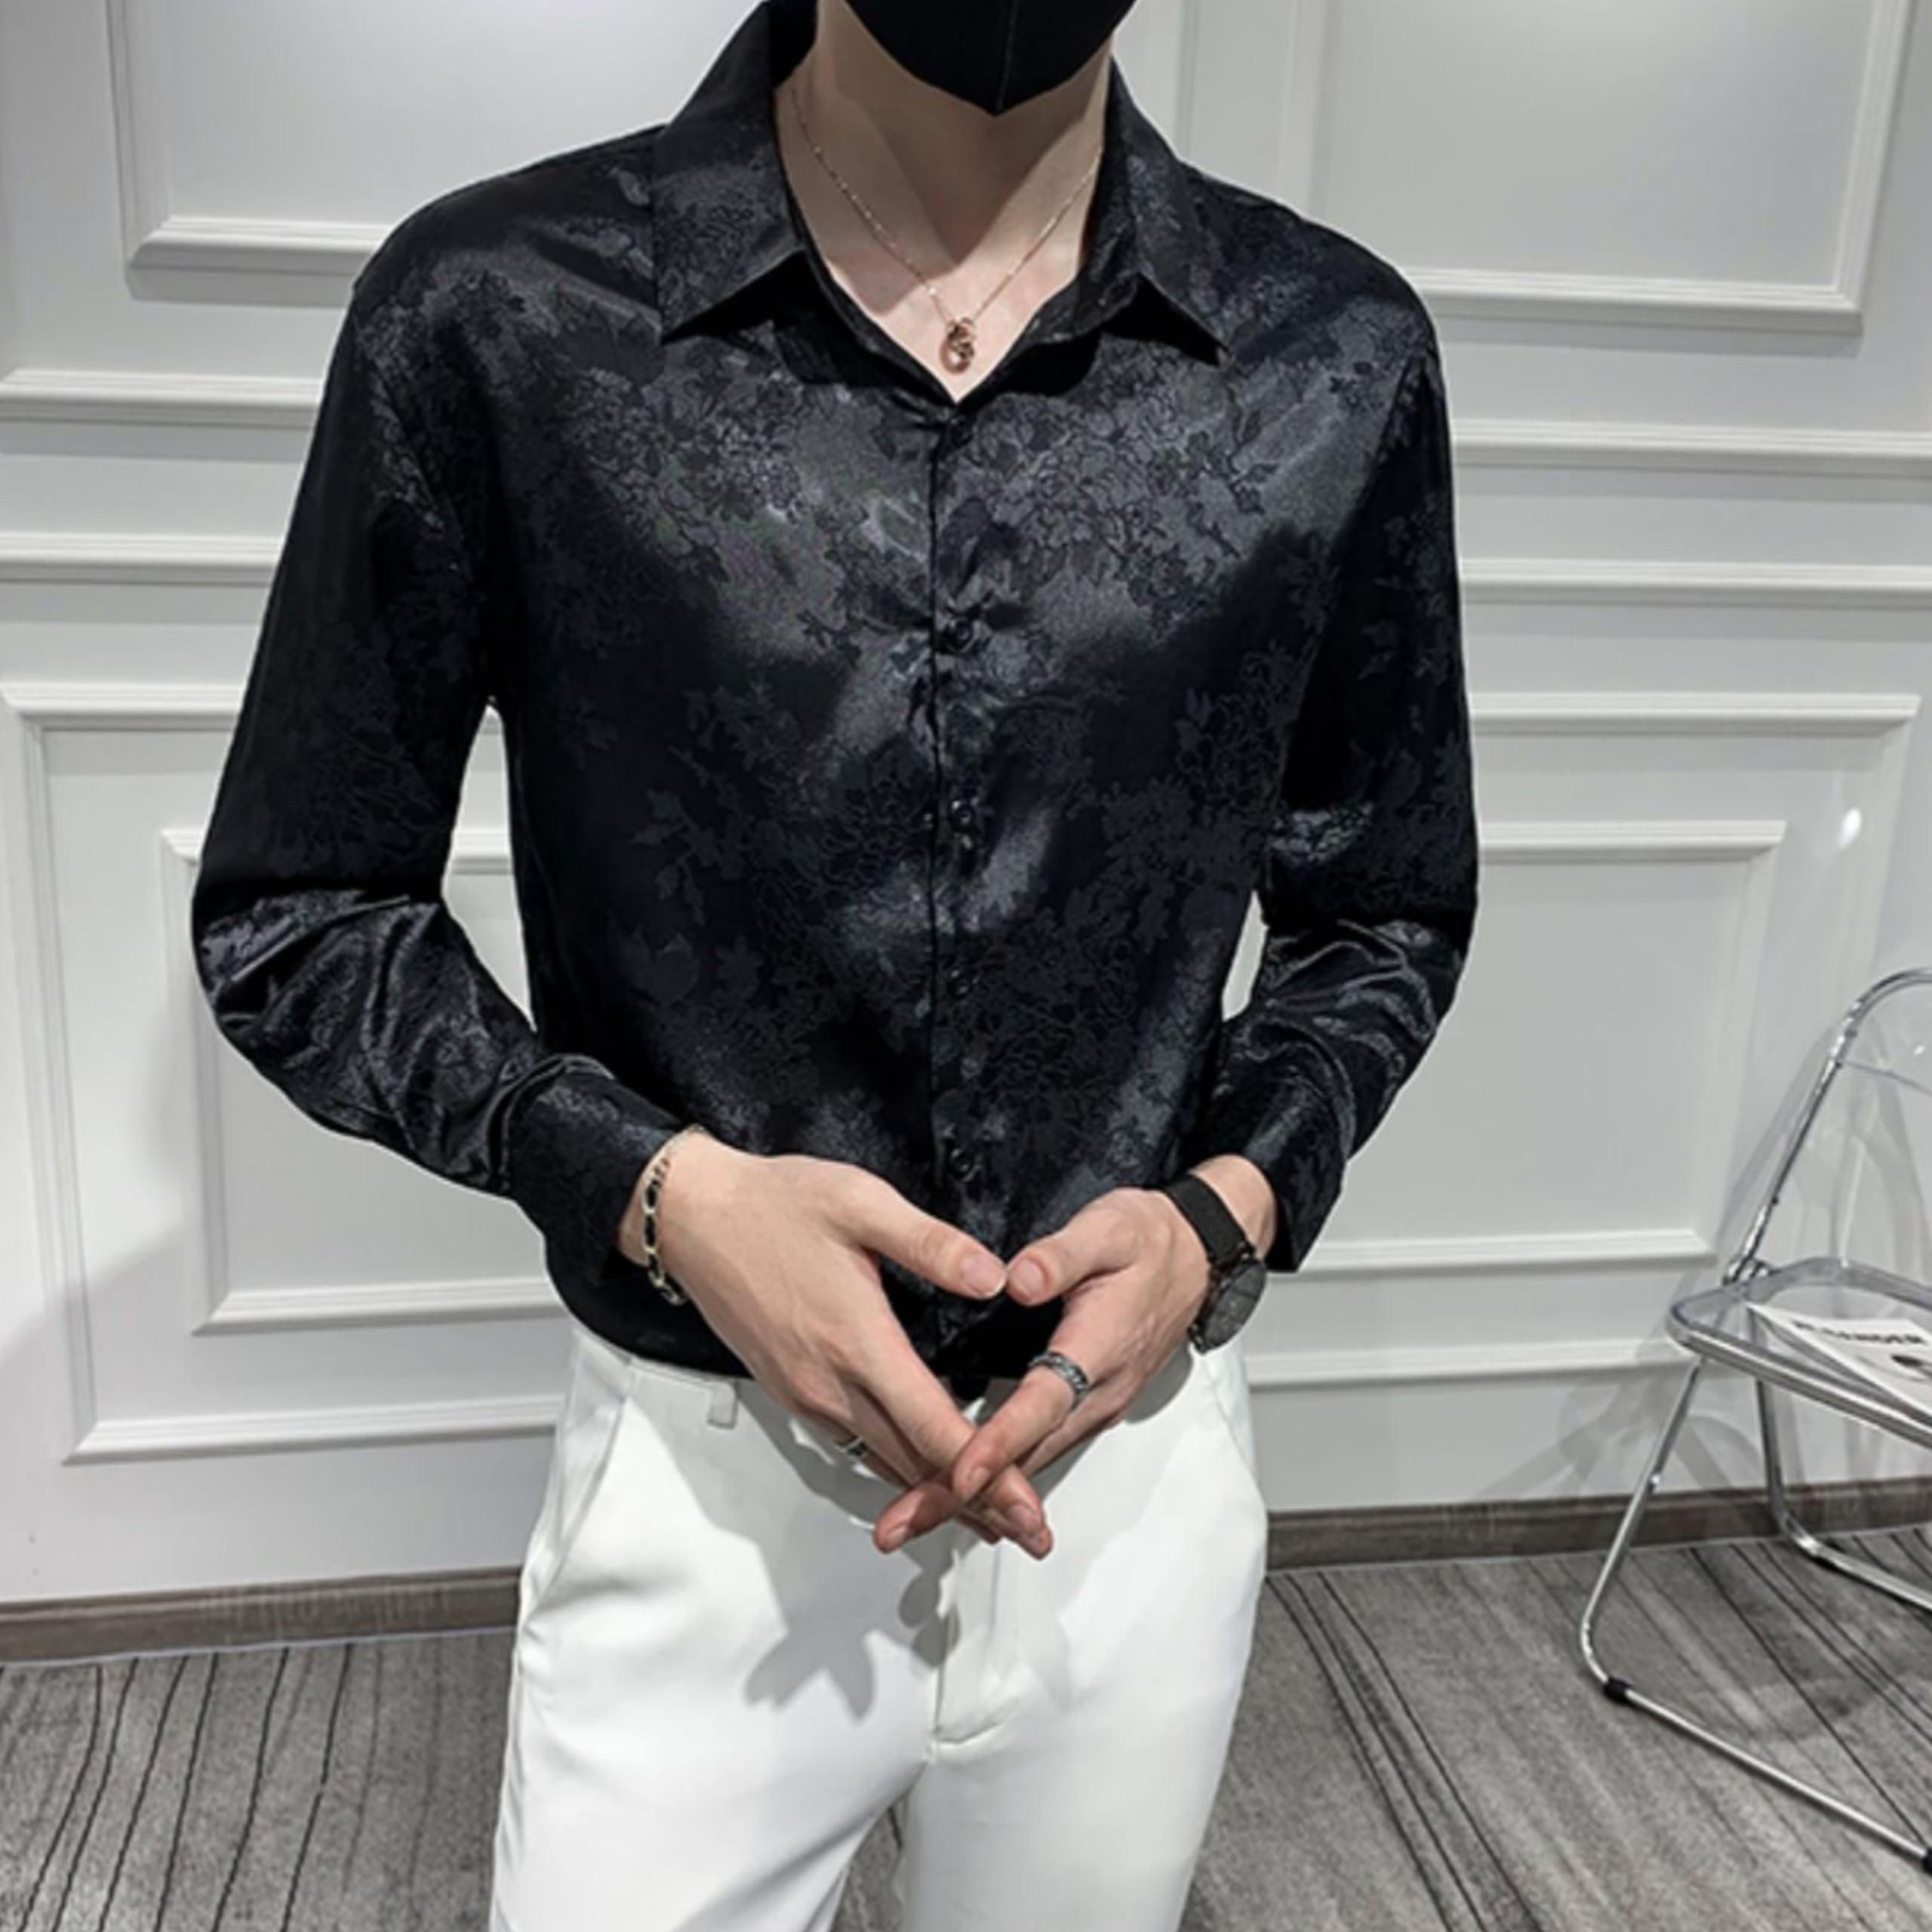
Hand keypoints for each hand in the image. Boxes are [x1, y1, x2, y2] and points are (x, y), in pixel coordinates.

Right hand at [633, 1136, 1053, 1554]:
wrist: (695, 1219)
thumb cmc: (775, 1205)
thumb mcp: (861, 1204)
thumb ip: (931, 1243)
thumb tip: (994, 1276)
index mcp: (858, 1342)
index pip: (934, 1428)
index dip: (989, 1476)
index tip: (1028, 1508)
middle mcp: (831, 1384)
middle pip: (916, 1464)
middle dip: (980, 1503)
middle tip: (1030, 1532)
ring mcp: (809, 1395)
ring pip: (885, 1464)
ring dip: (941, 1496)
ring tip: (991, 1519)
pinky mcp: (795, 1392)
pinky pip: (857, 1446)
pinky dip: (899, 1472)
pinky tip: (923, 1477)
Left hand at [869, 1184, 1216, 1556]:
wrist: (1194, 1259)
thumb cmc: (1148, 1242)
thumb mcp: (1107, 1228)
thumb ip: (1061, 1254)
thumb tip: (1018, 1278)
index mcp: (1099, 1347)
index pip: (1043, 1403)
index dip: (1000, 1442)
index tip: (960, 1471)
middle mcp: (1098, 1391)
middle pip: (1025, 1456)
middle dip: (960, 1493)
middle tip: (902, 1523)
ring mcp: (1093, 1406)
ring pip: (1028, 1463)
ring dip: (970, 1497)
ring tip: (910, 1519)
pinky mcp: (1085, 1407)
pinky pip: (1036, 1451)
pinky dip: (994, 1480)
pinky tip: (954, 1490)